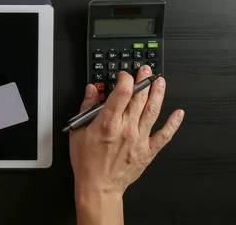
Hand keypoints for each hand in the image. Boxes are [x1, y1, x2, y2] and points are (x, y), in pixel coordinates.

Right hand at [70, 66, 183, 224]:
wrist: (98, 186)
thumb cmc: (87, 162)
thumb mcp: (78, 131)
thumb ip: (86, 108)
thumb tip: (91, 90)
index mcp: (108, 122)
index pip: (122, 92)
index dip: (126, 78)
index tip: (125, 75)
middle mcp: (126, 129)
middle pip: (139, 98)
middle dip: (143, 80)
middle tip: (145, 70)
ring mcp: (139, 139)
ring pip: (152, 111)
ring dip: (158, 94)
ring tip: (160, 81)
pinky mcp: (147, 151)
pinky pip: (164, 135)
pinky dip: (173, 123)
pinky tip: (178, 113)